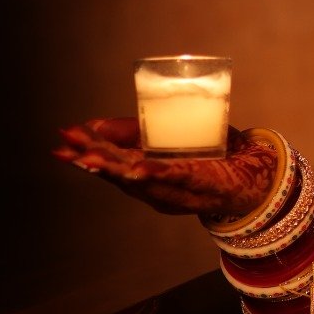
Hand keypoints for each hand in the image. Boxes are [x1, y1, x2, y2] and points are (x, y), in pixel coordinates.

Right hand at [53, 117, 278, 217]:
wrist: (250, 176)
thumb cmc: (207, 158)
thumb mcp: (164, 139)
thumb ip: (133, 131)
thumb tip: (97, 124)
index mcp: (143, 176)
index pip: (109, 164)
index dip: (86, 153)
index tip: (63, 141)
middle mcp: (154, 188)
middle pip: (118, 174)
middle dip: (92, 160)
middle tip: (66, 148)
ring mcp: (175, 189)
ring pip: (139, 180)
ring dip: (114, 169)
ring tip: (90, 159)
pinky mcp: (198, 183)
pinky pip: (174, 179)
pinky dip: (155, 174)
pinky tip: (139, 169)